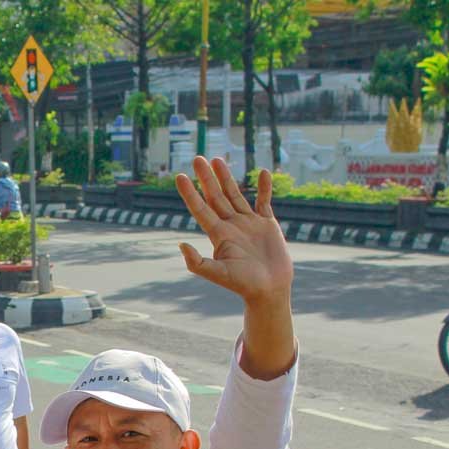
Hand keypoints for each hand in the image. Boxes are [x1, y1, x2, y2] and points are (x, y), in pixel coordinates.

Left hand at [175, 157, 293, 304]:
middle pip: (215, 196)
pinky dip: (264, 188)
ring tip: (217, 159)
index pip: (200, 208)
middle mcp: (230, 225)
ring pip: (235, 194)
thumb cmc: (242, 284)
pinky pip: (264, 201)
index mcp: (218, 234)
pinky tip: (262, 173)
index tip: (180, 176)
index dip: (190, 193)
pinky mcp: (267, 224)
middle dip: (206, 178)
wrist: (269, 289)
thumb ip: (197, 262)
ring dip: (226, 177)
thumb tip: (181, 245)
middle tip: (197, 158)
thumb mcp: (217, 274)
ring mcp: (248, 223)